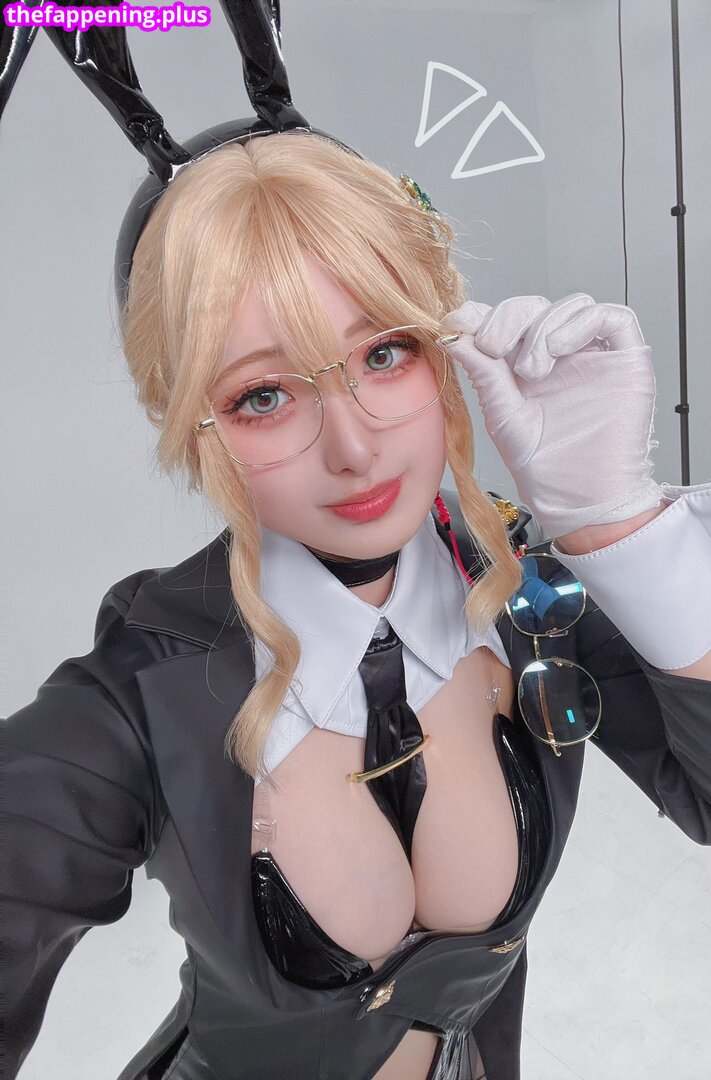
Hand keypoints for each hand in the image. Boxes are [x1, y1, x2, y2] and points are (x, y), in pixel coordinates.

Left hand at [441, 294, 662, 538]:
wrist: (578, 495)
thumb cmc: (543, 464)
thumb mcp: (502, 413)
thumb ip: (483, 371)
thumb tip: (453, 332)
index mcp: (524, 365)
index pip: (506, 321)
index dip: (483, 314)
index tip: (459, 321)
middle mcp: (559, 355)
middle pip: (535, 307)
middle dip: (508, 319)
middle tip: (494, 347)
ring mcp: (593, 355)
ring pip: (570, 306)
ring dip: (542, 326)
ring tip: (533, 369)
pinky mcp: (626, 359)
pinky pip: (612, 317)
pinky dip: (581, 323)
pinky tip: (559, 349)